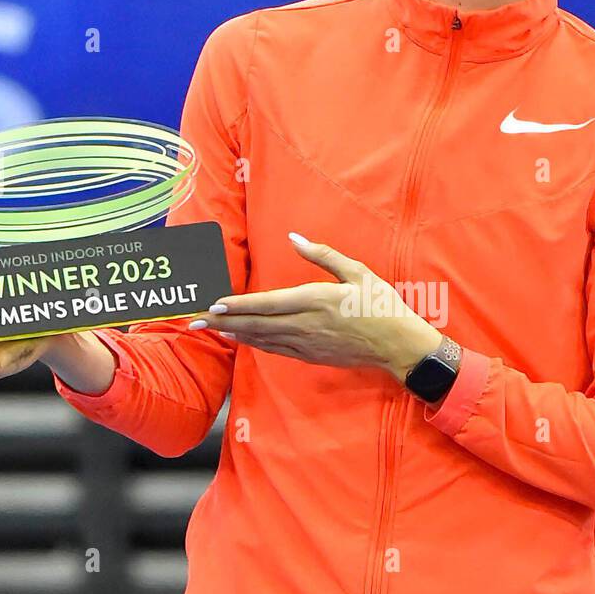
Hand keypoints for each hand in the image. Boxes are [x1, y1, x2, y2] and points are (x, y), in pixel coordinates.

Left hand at [189, 234, 442, 380]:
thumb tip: (294, 237)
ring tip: (211, 328)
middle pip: (256, 324)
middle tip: (195, 320)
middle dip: (223, 322)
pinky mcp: (311, 356)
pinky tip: (242, 339)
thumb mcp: (357, 272)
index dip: (237, 305)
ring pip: (262, 339)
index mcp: (316, 300)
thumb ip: (322, 255)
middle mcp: (306, 325)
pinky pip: (276, 350)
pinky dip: (255, 344)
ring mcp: (307, 344)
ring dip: (234, 334)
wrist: (399, 345)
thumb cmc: (381, 305)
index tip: (213, 304)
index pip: (267, 304)